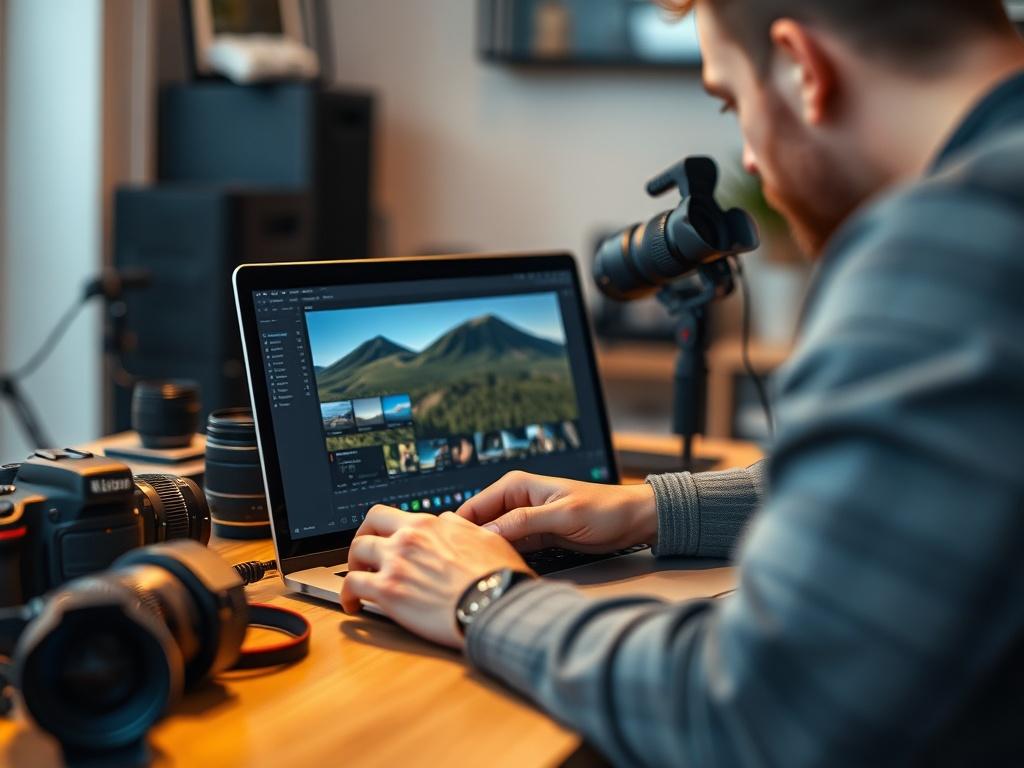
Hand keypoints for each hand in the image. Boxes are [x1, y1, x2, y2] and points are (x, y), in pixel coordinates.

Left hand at [340, 506, 532, 649]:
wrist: (494, 602)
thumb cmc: (496, 576)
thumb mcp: (483, 537)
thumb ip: (459, 526)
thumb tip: (448, 522)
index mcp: (428, 525)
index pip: (387, 514)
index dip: (377, 527)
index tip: (380, 538)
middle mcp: (407, 539)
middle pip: (366, 530)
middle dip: (361, 543)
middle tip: (364, 558)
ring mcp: (395, 564)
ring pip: (355, 555)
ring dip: (353, 567)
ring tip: (357, 582)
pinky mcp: (387, 592)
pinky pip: (352, 586)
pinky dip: (347, 595)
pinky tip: (353, 605)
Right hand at [456, 471, 656, 553]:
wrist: (632, 520)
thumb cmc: (603, 510)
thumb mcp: (563, 515)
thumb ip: (524, 522)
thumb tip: (488, 532)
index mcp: (516, 486)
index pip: (473, 507)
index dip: (457, 529)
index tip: (445, 554)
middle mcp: (514, 500)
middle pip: (478, 524)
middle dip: (468, 545)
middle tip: (456, 571)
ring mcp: (523, 520)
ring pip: (491, 539)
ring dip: (484, 554)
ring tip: (470, 576)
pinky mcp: (534, 537)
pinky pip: (508, 548)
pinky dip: (502, 559)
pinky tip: (494, 573)